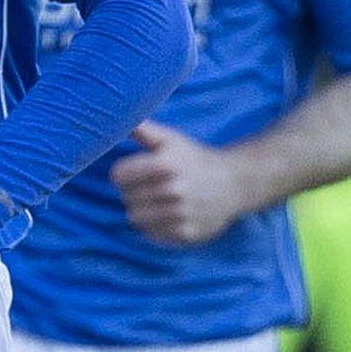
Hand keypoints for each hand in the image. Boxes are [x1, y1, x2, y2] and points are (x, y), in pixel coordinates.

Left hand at [111, 121, 249, 244]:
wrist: (234, 184)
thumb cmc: (194, 159)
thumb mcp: (170, 139)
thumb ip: (142, 130)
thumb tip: (116, 117)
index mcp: (165, 165)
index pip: (119, 176)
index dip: (123, 173)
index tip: (134, 172)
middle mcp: (174, 190)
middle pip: (126, 198)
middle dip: (132, 192)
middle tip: (149, 187)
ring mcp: (181, 214)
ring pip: (135, 218)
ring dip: (141, 210)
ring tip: (157, 201)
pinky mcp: (186, 234)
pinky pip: (151, 234)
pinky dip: (155, 226)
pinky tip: (168, 215)